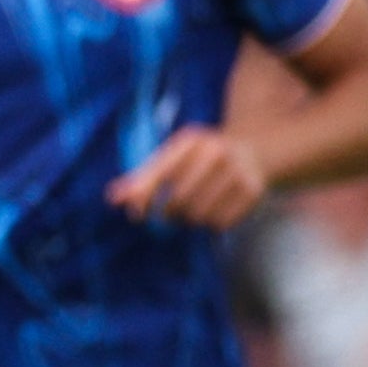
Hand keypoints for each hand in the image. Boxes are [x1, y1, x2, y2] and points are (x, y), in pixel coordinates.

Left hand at [109, 125, 271, 229]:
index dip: (143, 197)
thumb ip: (143, 177)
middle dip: (167, 214)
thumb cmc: (200, 159)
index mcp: (190, 141)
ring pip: (199, 214)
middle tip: (168, 215)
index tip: (137, 214)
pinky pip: (221, 222)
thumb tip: (113, 199)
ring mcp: (237, 170)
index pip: (159, 174)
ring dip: (189, 221)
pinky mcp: (253, 190)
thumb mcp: (173, 158)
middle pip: (178, 200)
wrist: (254, 151)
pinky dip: (211, 225)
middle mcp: (215, 152)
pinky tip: (214, 214)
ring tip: (191, 213)